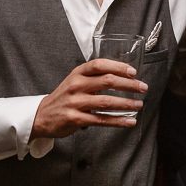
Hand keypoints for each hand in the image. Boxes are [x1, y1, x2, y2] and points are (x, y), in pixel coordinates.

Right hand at [31, 58, 147, 138]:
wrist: (42, 115)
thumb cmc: (65, 96)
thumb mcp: (75, 80)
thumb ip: (95, 77)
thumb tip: (124, 76)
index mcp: (77, 73)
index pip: (100, 64)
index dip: (118, 67)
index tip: (133, 72)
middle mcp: (76, 85)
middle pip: (107, 81)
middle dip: (129, 85)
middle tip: (143, 88)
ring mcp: (75, 102)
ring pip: (106, 102)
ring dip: (126, 104)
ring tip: (139, 105)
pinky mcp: (76, 119)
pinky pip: (101, 120)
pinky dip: (118, 121)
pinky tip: (129, 121)